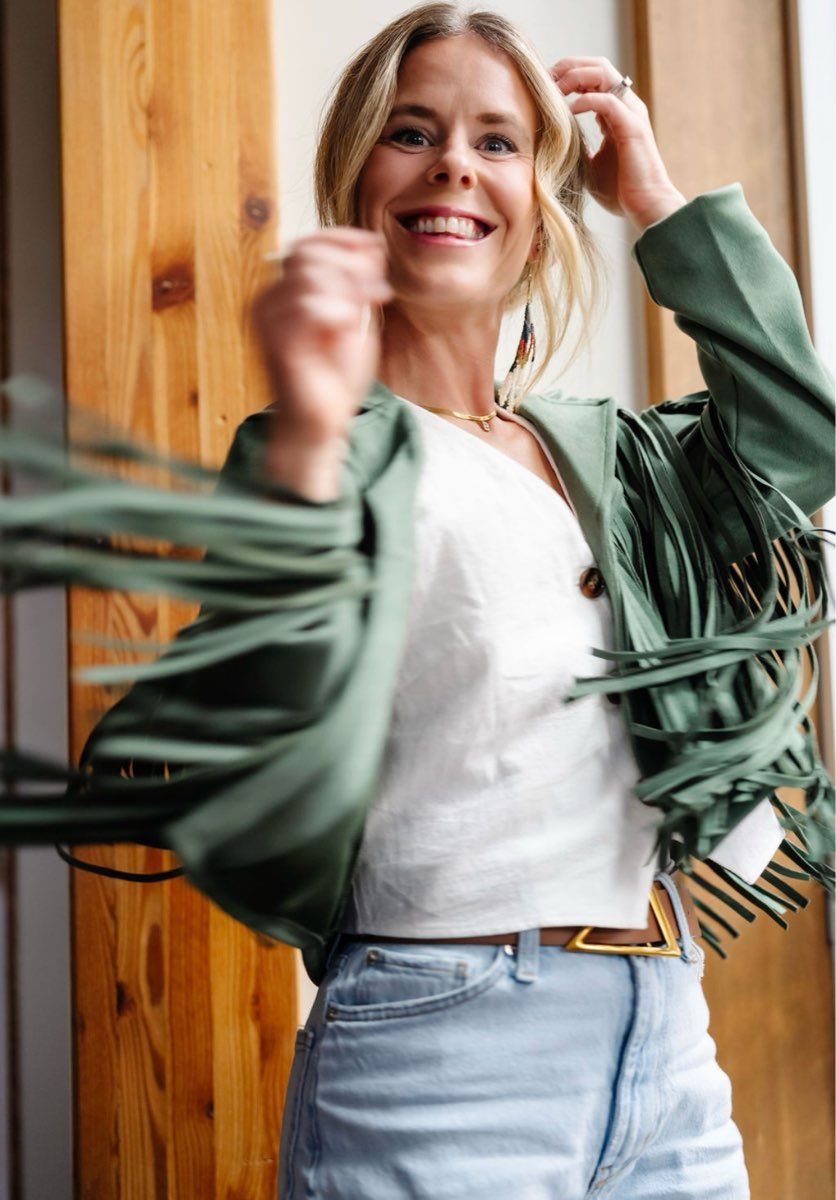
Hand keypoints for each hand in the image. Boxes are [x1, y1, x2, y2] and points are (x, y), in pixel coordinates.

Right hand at [250, 227, 393, 442]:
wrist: (322, 422)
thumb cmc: (335, 375)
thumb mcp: (355, 318)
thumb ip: (359, 283)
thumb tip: (372, 247)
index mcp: (284, 292)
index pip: (307, 244)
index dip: (343, 238)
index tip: (377, 247)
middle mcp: (269, 300)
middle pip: (307, 253)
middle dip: (350, 264)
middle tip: (376, 292)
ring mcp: (268, 320)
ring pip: (309, 276)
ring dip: (347, 290)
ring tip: (362, 316)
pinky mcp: (276, 342)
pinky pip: (308, 307)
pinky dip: (337, 312)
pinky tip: (346, 328)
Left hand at [549, 56, 686, 229]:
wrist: (645, 207)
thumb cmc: (620, 191)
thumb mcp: (589, 164)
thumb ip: (576, 146)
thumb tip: (553, 139)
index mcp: (616, 112)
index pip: (592, 77)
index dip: (567, 75)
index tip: (543, 86)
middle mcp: (625, 106)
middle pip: (597, 66)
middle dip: (568, 67)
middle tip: (544, 80)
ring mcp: (630, 113)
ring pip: (603, 74)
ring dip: (574, 77)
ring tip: (553, 91)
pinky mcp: (632, 127)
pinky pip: (606, 101)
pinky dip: (584, 101)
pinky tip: (567, 112)